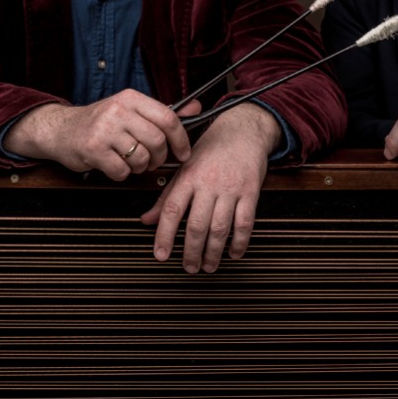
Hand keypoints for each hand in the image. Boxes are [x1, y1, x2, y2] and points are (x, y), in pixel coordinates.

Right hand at [2, 89, 192, 180]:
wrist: (61, 130)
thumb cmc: (101, 123)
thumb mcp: (131, 110)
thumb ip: (163, 112)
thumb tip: (197, 108)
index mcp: (131, 98)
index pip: (168, 117)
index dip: (181, 139)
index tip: (183, 152)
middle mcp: (118, 110)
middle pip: (157, 141)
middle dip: (159, 158)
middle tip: (151, 161)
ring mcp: (104, 129)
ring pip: (141, 158)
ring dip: (139, 168)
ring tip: (129, 161)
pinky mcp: (93, 149)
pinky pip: (122, 171)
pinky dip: (122, 174)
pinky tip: (113, 165)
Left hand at [140, 102, 277, 272]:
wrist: (242, 130)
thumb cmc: (211, 149)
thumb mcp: (184, 167)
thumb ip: (166, 196)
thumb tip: (147, 220)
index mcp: (188, 176)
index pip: (171, 209)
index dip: (164, 235)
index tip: (161, 255)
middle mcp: (208, 183)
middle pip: (196, 224)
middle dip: (191, 252)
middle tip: (189, 267)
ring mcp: (230, 188)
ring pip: (220, 228)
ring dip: (213, 252)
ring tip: (208, 266)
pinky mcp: (251, 191)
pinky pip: (245, 222)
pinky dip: (239, 242)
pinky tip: (233, 253)